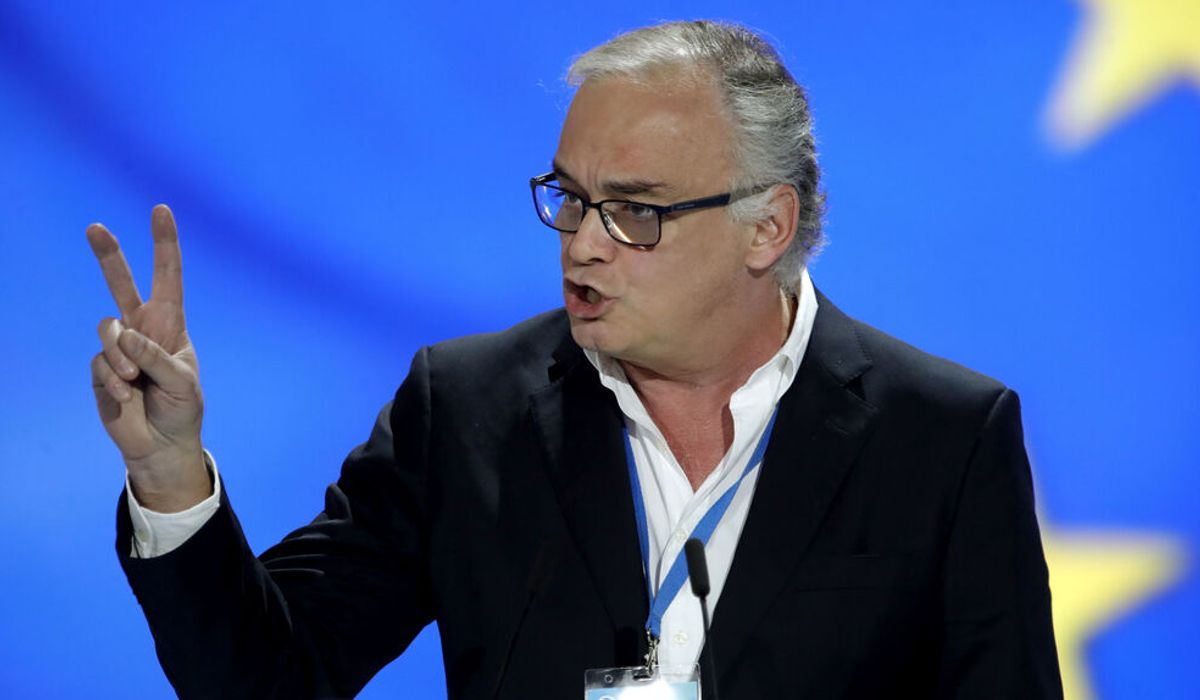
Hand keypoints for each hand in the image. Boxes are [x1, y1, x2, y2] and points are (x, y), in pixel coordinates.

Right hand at [89, 204, 210, 512]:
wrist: (162, 445)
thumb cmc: (182, 409)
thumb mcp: (183, 382)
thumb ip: (156, 357)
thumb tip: (124, 334)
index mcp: (170, 324)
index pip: (168, 277)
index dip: (164, 245)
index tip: (161, 210)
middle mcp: (141, 329)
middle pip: (121, 284)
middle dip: (109, 255)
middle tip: (95, 227)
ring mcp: (118, 348)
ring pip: (107, 330)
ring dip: (123, 357)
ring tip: (136, 382)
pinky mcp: (100, 369)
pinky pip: (102, 364)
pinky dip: (116, 383)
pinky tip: (127, 397)